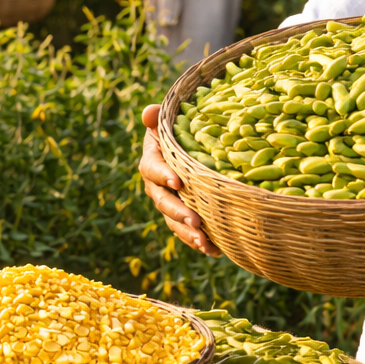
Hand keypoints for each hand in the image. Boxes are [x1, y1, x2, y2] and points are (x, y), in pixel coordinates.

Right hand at [139, 104, 220, 256]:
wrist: (190, 145)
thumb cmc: (179, 129)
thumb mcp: (169, 120)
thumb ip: (158, 117)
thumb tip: (149, 112)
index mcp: (152, 161)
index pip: (152, 169)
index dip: (163, 176)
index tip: (177, 182)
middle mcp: (157, 186)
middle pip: (163, 202)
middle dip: (178, 212)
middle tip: (195, 221)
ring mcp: (170, 203)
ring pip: (174, 222)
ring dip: (188, 234)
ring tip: (204, 242)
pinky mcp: (184, 215)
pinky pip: (188, 232)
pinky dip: (201, 242)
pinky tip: (215, 251)